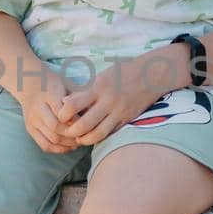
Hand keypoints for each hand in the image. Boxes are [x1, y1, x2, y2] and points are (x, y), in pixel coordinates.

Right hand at [19, 81, 83, 153]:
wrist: (30, 85)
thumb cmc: (55, 85)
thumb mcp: (67, 84)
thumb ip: (79, 97)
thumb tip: (92, 112)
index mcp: (49, 93)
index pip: (62, 111)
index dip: (76, 120)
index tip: (87, 122)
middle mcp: (38, 107)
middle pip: (56, 127)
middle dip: (73, 134)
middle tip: (86, 135)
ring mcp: (32, 120)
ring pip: (52, 138)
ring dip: (68, 143)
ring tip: (79, 141)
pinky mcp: (30, 129)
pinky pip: (45, 145)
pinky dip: (59, 149)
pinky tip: (69, 146)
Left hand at [53, 50, 190, 144]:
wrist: (152, 76)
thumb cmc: (123, 73)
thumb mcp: (102, 76)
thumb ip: (85, 90)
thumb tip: (65, 103)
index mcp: (98, 87)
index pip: (73, 104)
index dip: (63, 114)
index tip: (60, 116)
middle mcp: (108, 101)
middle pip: (84, 124)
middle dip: (71, 132)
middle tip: (66, 132)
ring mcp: (119, 112)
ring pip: (98, 134)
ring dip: (85, 139)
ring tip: (79, 138)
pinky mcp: (128, 120)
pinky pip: (111, 133)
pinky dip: (100, 138)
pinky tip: (94, 137)